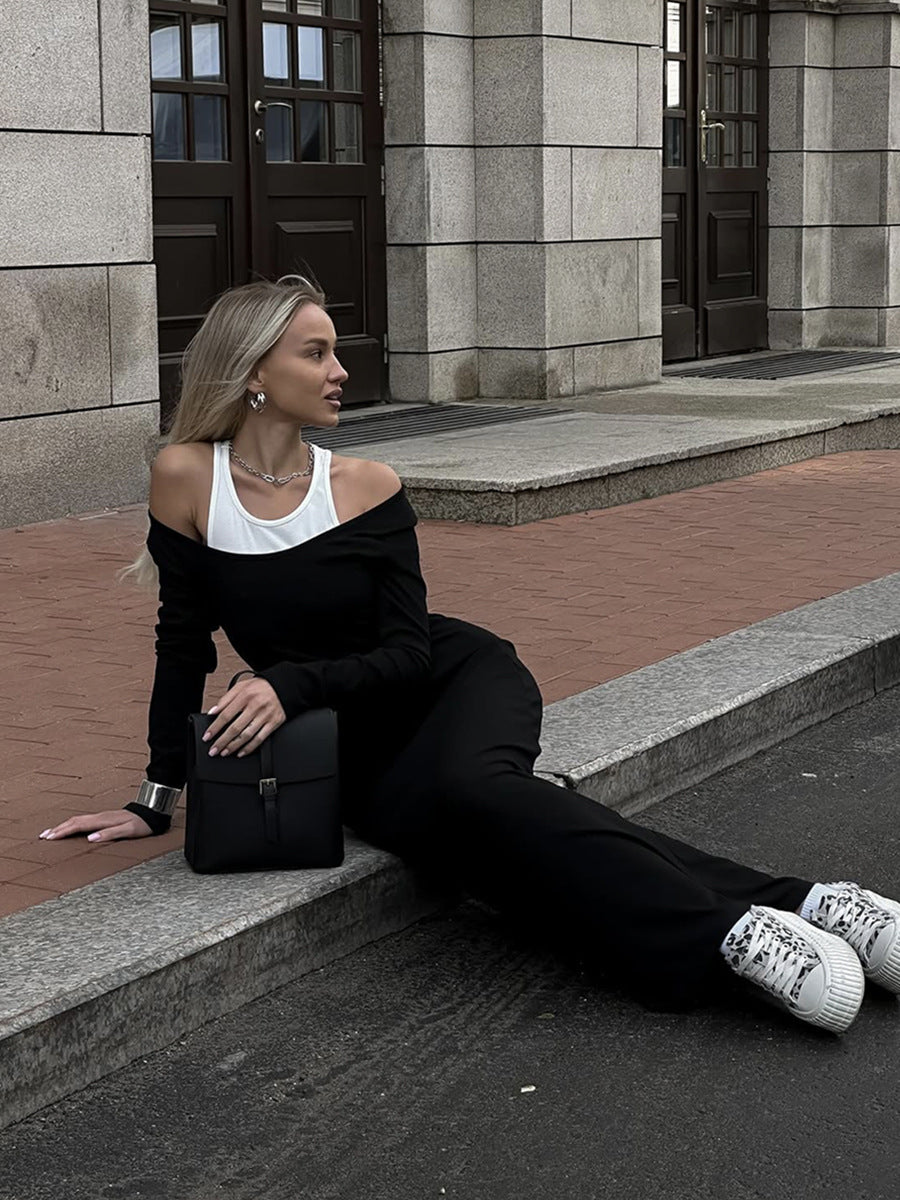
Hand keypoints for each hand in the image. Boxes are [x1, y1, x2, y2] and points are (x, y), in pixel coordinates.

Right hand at [39, 810, 153, 842]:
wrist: (151, 812)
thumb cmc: (141, 824)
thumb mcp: (129, 831)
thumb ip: (110, 834)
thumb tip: (90, 838)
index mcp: (102, 820)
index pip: (77, 826)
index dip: (62, 832)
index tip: (49, 838)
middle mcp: (99, 816)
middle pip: (73, 821)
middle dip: (57, 829)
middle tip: (43, 836)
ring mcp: (101, 816)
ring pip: (77, 820)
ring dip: (63, 826)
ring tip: (51, 833)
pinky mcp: (103, 818)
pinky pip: (83, 821)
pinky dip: (72, 825)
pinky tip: (69, 829)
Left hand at [203, 676, 285, 757]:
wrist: (284, 686)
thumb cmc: (261, 686)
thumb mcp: (241, 686)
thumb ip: (226, 699)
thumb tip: (213, 712)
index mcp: (245, 696)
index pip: (226, 715)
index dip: (215, 728)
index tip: (207, 736)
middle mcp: (255, 706)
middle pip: (235, 728)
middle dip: (222, 741)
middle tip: (213, 750)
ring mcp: (265, 716)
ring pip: (246, 735)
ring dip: (233, 746)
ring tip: (224, 752)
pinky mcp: (274, 723)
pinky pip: (260, 738)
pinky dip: (249, 748)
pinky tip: (241, 752)